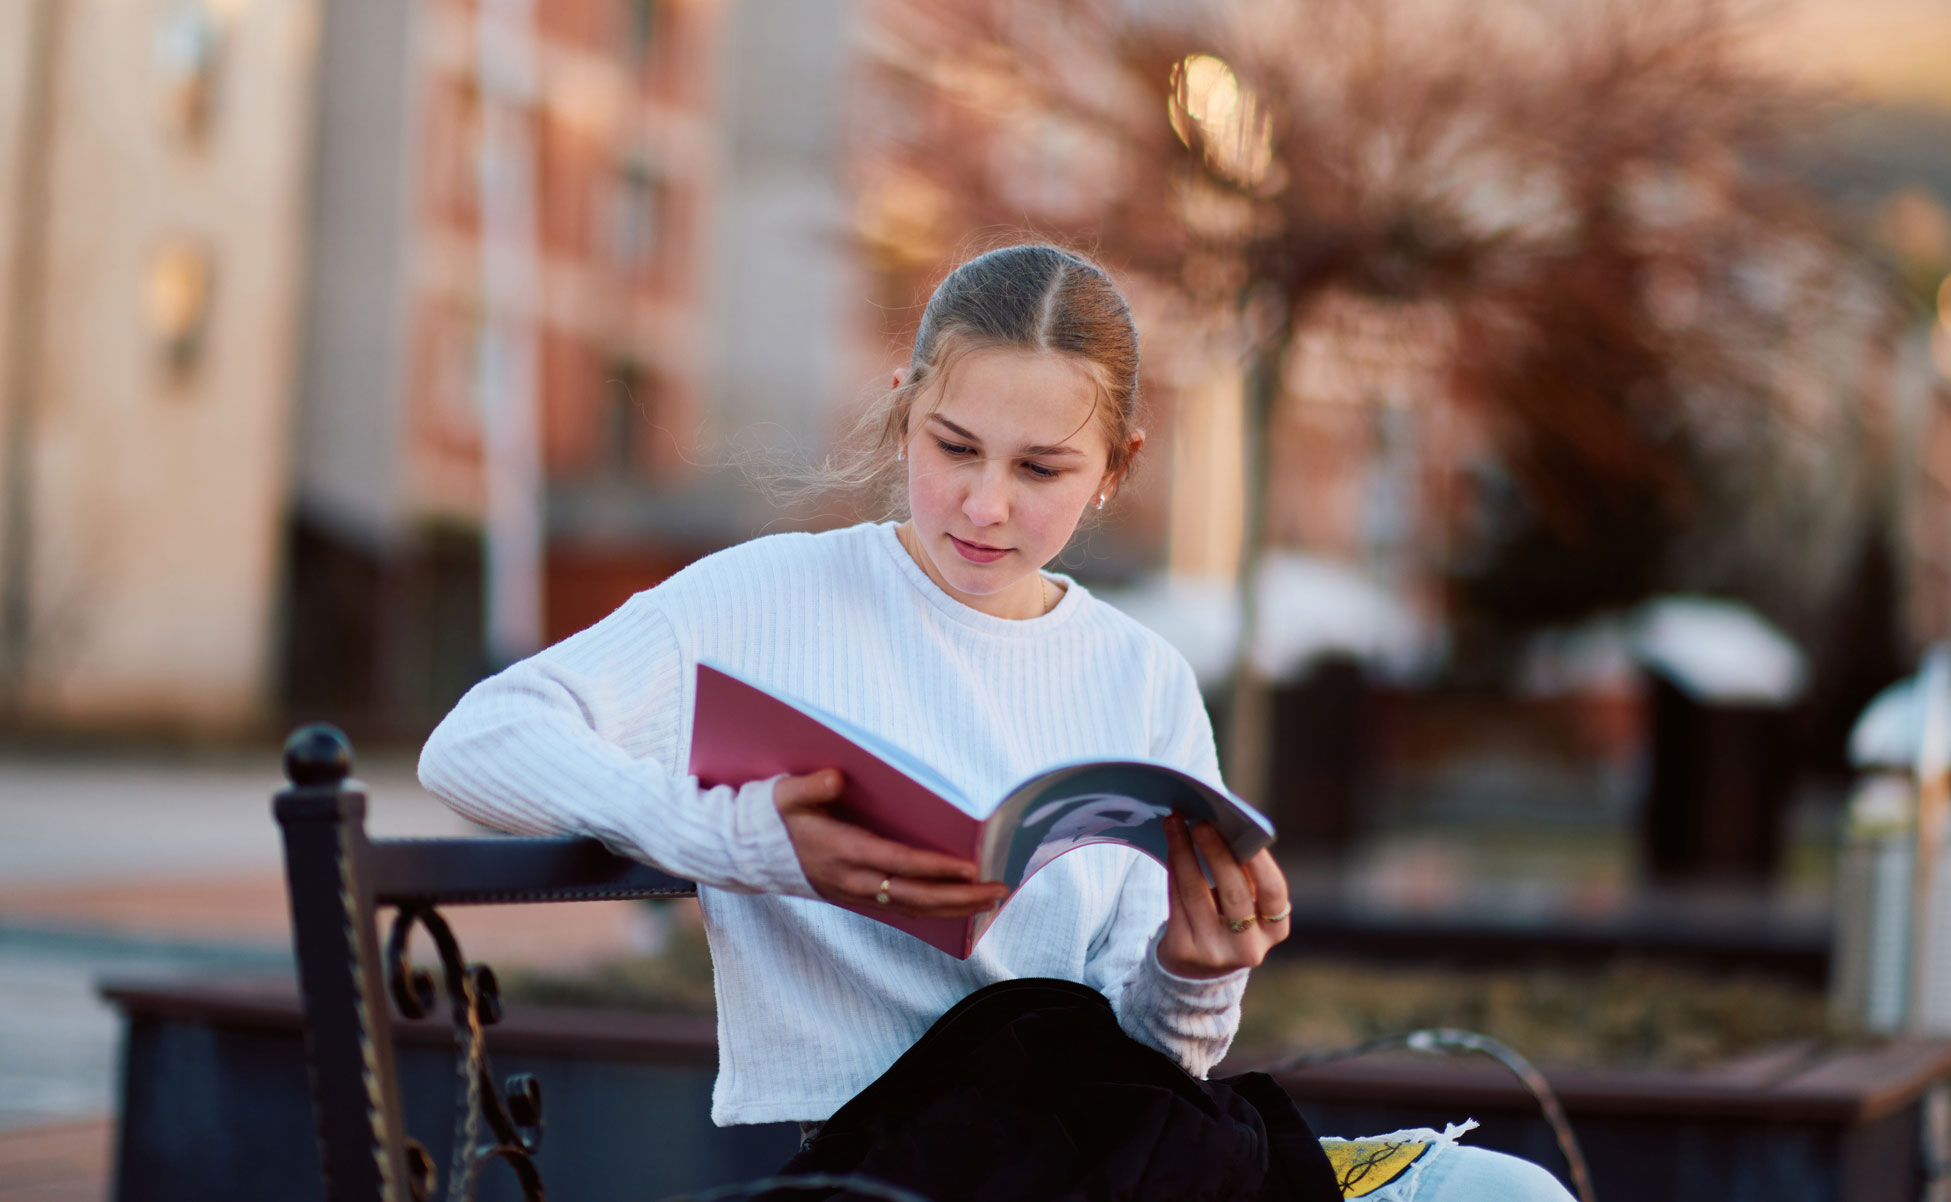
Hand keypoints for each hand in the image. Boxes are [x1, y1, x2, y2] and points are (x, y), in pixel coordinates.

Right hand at [773, 769, 1008, 918]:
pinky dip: (934, 910)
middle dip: (961, 895)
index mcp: (844, 852)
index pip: (900, 863)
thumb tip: (836, 778)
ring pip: (914, 909)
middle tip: (1000, 890)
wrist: (751, 855)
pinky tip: (959, 905)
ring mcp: (856, 893)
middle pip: (917, 896)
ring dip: (955, 907)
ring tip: (991, 900)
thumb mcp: (785, 795)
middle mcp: (854, 879)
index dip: (935, 867)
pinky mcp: (857, 898)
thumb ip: (811, 786)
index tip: (970, 868)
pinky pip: (903, 910)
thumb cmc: (773, 818)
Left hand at [1155, 815, 1291, 978]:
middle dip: (1216, 853)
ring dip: (1184, 853)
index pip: (1273, 892)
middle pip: (1234, 894)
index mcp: (1275, 930)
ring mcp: (1215, 953)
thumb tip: (1223, 827)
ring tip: (1175, 824)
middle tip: (1201, 823)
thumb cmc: (1229, 920)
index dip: (1260, 861)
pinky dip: (1173, 870)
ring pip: (1196, 894)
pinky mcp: (1185, 952)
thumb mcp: (1248, 905)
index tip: (1245, 831)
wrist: (1198, 968)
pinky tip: (1171, 848)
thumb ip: (1243, 875)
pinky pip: (1176, 902)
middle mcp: (1249, 947)